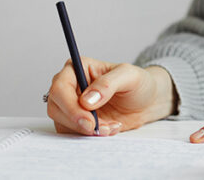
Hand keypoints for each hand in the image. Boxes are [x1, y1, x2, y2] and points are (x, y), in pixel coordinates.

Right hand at [46, 57, 175, 135]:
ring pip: (63, 123)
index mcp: (78, 68)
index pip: (60, 87)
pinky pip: (74, 133)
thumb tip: (86, 100)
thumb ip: (108, 84)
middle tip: (97, 129)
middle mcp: (70, 86)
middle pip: (56, 108)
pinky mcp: (77, 121)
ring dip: (86, 130)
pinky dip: (91, 136)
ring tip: (111, 126)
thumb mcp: (129, 76)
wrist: (147, 101)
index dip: (70, 106)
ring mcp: (71, 105)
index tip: (88, 120)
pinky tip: (110, 128)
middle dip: (77, 122)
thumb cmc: (138, 83)